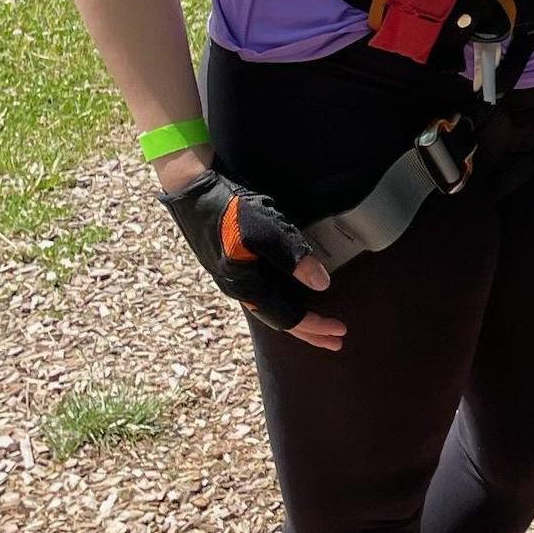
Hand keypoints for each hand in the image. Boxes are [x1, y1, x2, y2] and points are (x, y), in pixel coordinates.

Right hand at [158, 169, 345, 349]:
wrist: (192, 190)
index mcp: (247, 286)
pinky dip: (285, 302)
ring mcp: (236, 276)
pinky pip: (265, 293)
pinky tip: (294, 296)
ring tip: (319, 325)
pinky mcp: (236, 263)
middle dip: (310, 332)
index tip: (341, 331)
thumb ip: (294, 258)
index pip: (288, 318)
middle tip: (336, 342)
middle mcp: (240, 288)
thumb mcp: (266, 230)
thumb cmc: (230, 209)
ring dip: (298, 318)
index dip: (316, 327)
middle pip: (280, 320)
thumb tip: (322, 285)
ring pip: (272, 308)